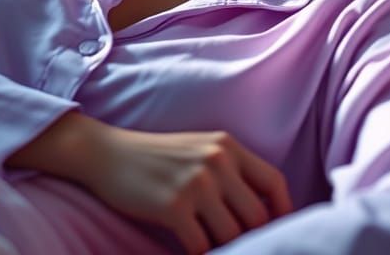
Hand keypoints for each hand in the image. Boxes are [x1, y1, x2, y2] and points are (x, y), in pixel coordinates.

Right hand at [81, 124, 291, 253]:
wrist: (106, 154)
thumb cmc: (156, 158)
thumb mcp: (199, 150)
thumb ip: (231, 172)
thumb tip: (263, 214)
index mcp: (227, 146)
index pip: (275, 183)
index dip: (283, 213)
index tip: (279, 231)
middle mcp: (216, 161)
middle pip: (257, 217)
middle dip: (250, 237)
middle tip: (235, 244)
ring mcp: (196, 184)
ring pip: (233, 236)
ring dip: (224, 248)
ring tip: (211, 244)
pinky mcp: (173, 207)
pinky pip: (202, 246)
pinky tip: (188, 249)